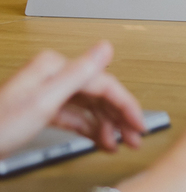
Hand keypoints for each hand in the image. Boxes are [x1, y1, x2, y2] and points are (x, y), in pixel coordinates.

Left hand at [0, 42, 147, 156]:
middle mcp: (52, 78)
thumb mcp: (43, 102)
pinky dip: (90, 130)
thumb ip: (78, 74)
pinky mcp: (41, 111)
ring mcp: (47, 94)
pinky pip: (75, 118)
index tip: (138, 123)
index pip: (103, 83)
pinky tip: (100, 141)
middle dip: (118, 118)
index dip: (125, 104)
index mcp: (54, 69)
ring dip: (107, 126)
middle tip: (135, 137)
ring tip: (120, 144)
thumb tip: (106, 47)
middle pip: (98, 95)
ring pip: (89, 108)